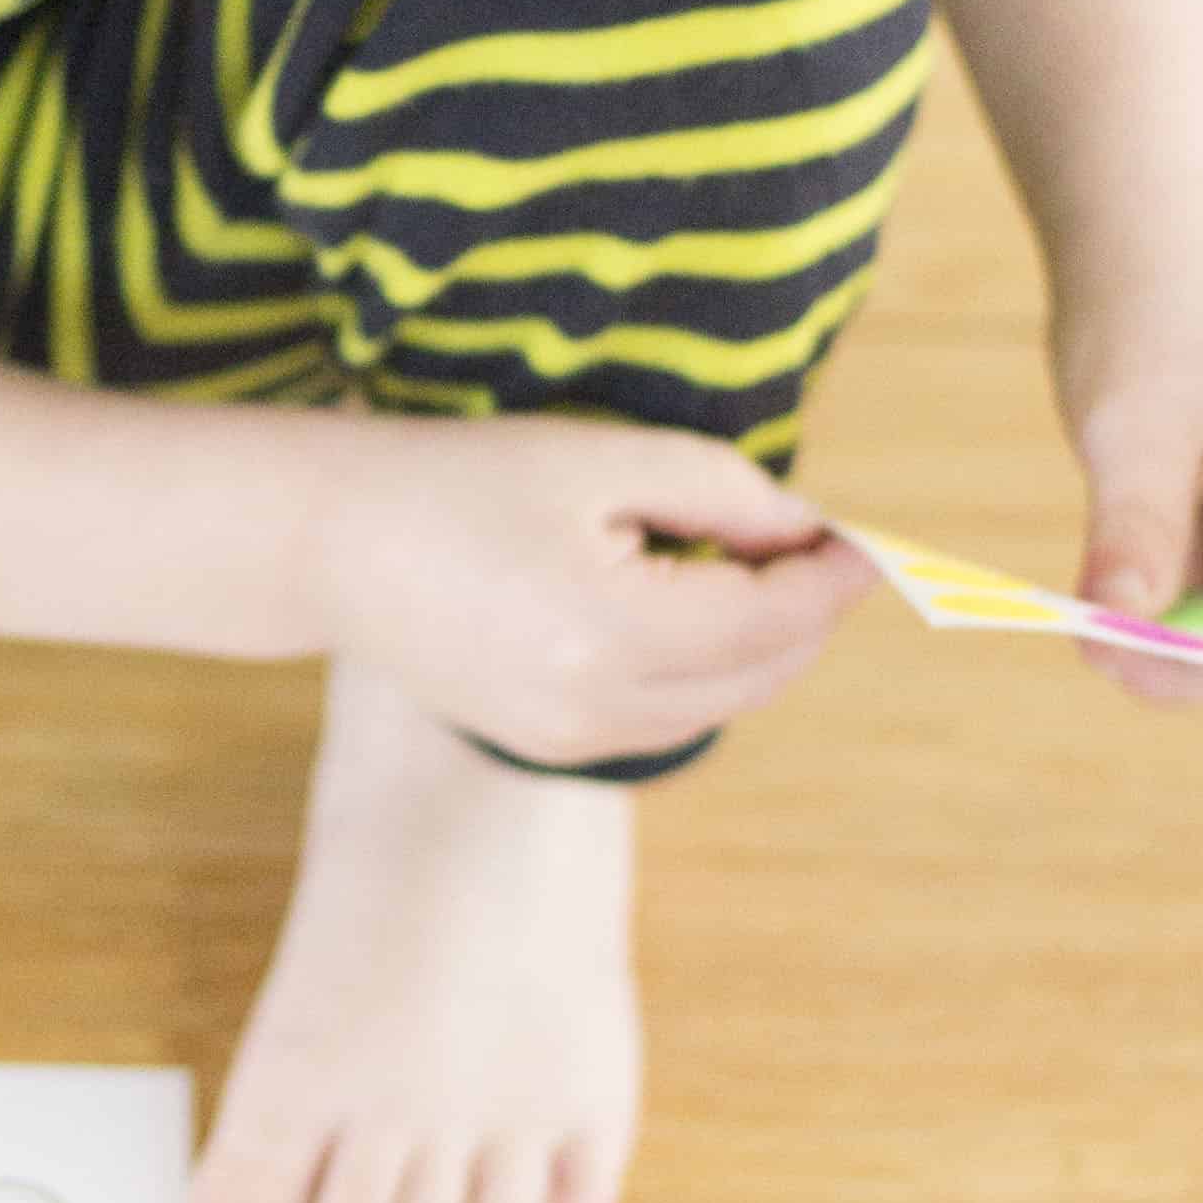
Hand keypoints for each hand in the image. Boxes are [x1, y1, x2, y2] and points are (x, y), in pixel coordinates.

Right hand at [322, 411, 871, 761]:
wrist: (329, 544)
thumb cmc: (460, 479)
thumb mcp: (602, 458)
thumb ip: (724, 493)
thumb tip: (810, 531)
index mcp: (610, 632)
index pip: (774, 620)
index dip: (836, 577)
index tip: (873, 538)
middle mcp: (595, 708)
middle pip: (762, 675)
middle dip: (808, 613)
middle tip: (822, 545)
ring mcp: (569, 740)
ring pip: (723, 706)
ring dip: (762, 644)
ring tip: (753, 567)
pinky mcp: (547, 744)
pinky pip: (669, 718)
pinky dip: (707, 669)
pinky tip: (689, 607)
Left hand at [1054, 249, 1202, 708]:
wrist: (1133, 255)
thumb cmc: (1148, 318)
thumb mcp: (1134, 423)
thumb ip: (1136, 525)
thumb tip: (1120, 626)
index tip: (1163, 659)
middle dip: (1200, 657)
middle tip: (1102, 658)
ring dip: (1166, 638)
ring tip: (1087, 631)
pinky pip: (1189, 587)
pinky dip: (1144, 604)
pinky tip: (1091, 598)